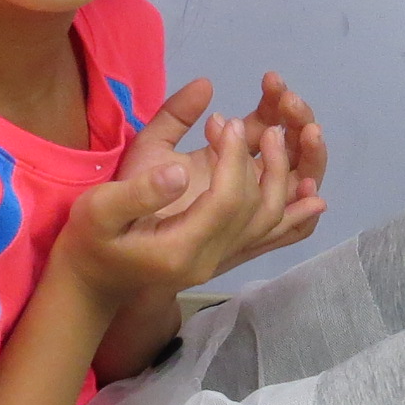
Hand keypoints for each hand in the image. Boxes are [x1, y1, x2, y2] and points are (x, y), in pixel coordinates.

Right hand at [58, 94, 326, 304]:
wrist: (94, 282)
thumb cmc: (91, 240)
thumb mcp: (100, 210)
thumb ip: (139, 191)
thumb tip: (180, 170)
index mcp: (181, 248)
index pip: (226, 202)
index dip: (233, 159)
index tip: (227, 122)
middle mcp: (211, 259)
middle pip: (257, 212)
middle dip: (266, 163)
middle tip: (260, 123)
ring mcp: (221, 261)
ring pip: (270, 224)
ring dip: (284, 180)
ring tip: (281, 137)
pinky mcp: (224, 255)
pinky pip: (269, 237)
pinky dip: (294, 216)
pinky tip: (313, 195)